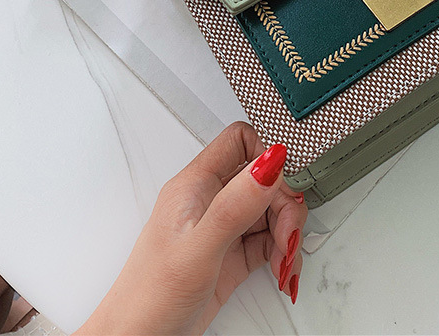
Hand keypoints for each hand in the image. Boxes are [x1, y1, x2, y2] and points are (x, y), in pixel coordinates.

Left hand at [75, 122, 306, 335]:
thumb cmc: (150, 296)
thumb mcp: (198, 248)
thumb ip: (235, 205)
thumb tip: (270, 164)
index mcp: (196, 184)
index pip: (240, 140)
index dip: (268, 153)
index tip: (286, 182)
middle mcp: (210, 200)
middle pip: (264, 180)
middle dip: (284, 206)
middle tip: (288, 235)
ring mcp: (221, 227)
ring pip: (270, 210)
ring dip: (287, 233)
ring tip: (285, 261)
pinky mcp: (231, 254)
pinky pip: (269, 240)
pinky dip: (283, 253)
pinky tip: (281, 269)